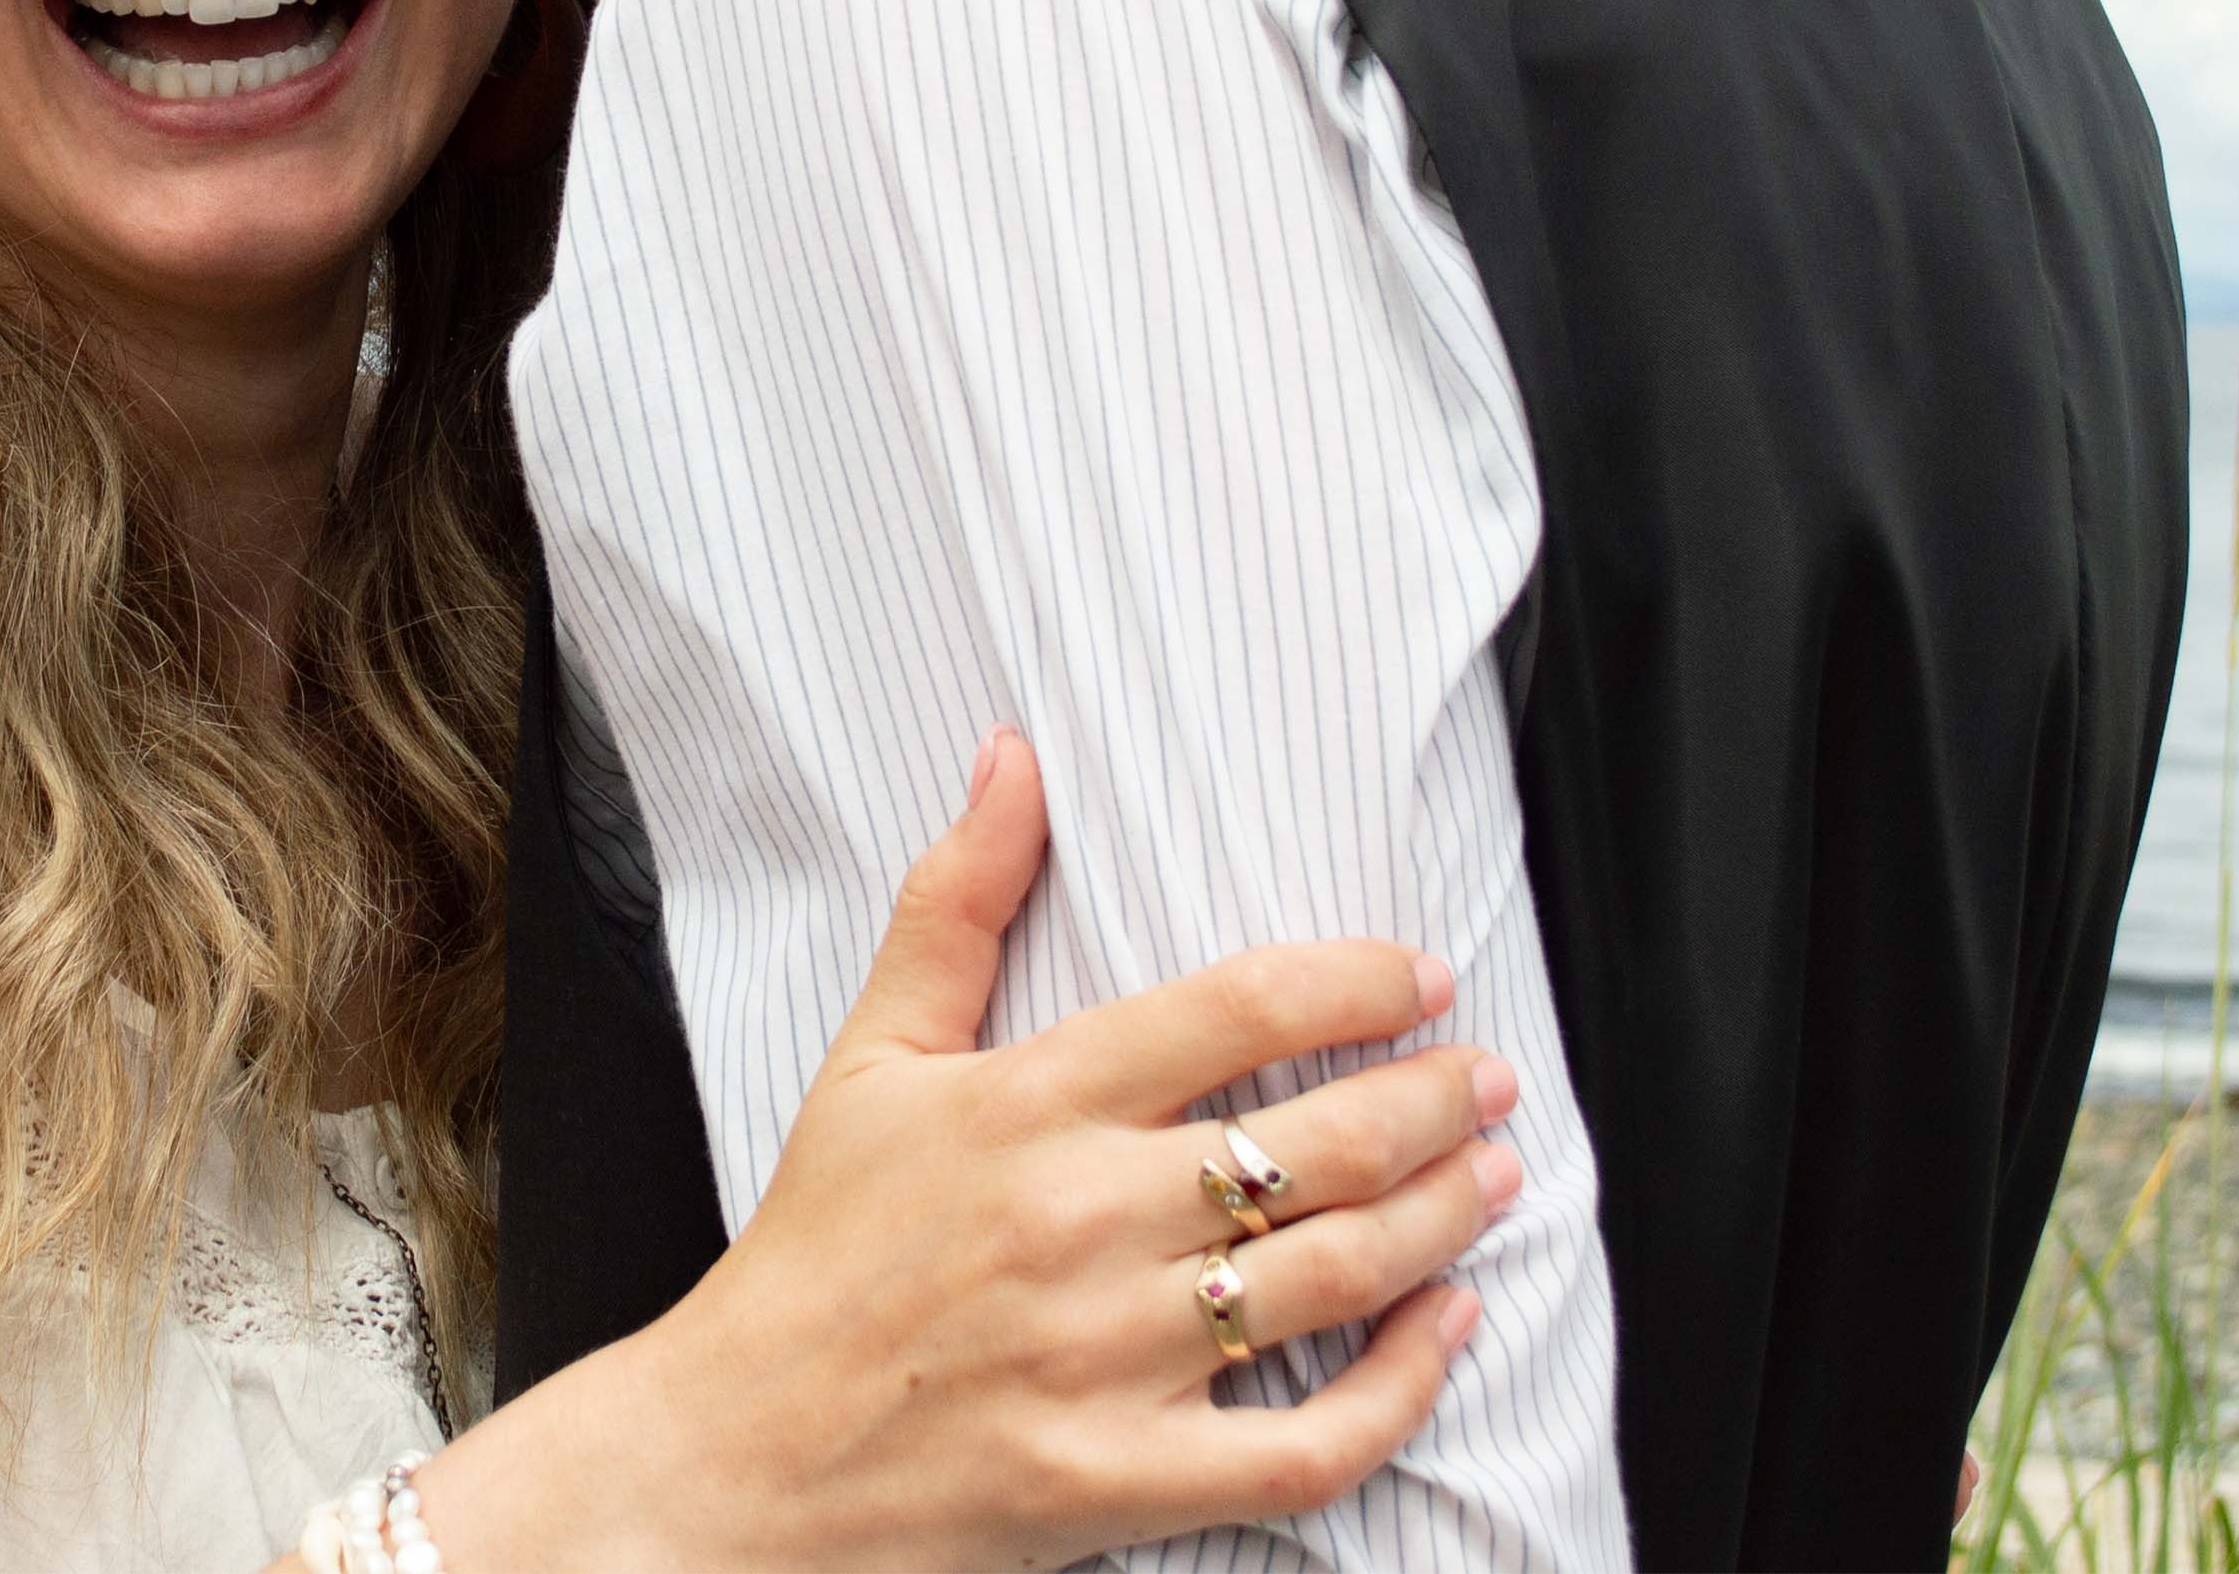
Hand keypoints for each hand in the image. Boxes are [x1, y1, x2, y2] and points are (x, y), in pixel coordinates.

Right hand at [425, 732, 1518, 1573]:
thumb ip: (956, 904)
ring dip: (1444, 1217)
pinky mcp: (1128, 1477)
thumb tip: (1013, 762)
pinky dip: (1403, 1386)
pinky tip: (1448, 1329)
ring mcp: (1114, 1355)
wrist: (745, 1448)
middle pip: (1321, 1144)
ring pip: (1337, 1277)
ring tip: (1493, 1176)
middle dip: (1438, 1100)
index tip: (1420, 975)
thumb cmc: (817, 1252)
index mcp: (1029, 1105)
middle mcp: (1086, 1220)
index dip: (1356, 984)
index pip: (1236, 1012)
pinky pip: (1310, 1442)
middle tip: (1487, 1077)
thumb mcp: (871, 1056)